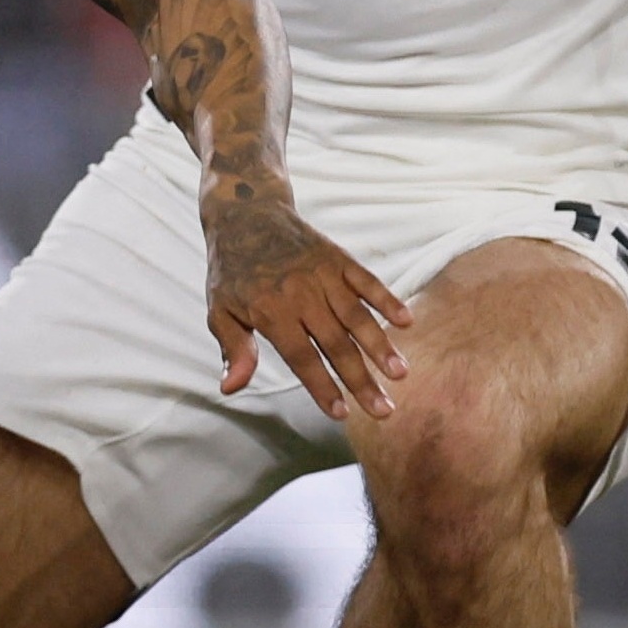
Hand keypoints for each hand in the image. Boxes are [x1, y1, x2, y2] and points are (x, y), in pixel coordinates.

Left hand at [201, 186, 411, 421]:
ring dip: (381, 346)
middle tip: (384, 410)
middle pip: (336, 343)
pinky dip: (387, 299)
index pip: (302, 357)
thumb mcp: (220, 310)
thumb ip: (234, 349)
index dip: (322, 386)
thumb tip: (231, 388)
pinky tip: (407, 322)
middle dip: (362, 379)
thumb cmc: (232, 271)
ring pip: (357, 316)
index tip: (342, 414)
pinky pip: (367, 280)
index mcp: (271, 311)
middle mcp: (301, 294)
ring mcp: (323, 274)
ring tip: (400, 374)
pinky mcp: (338, 258)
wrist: (246, 214)